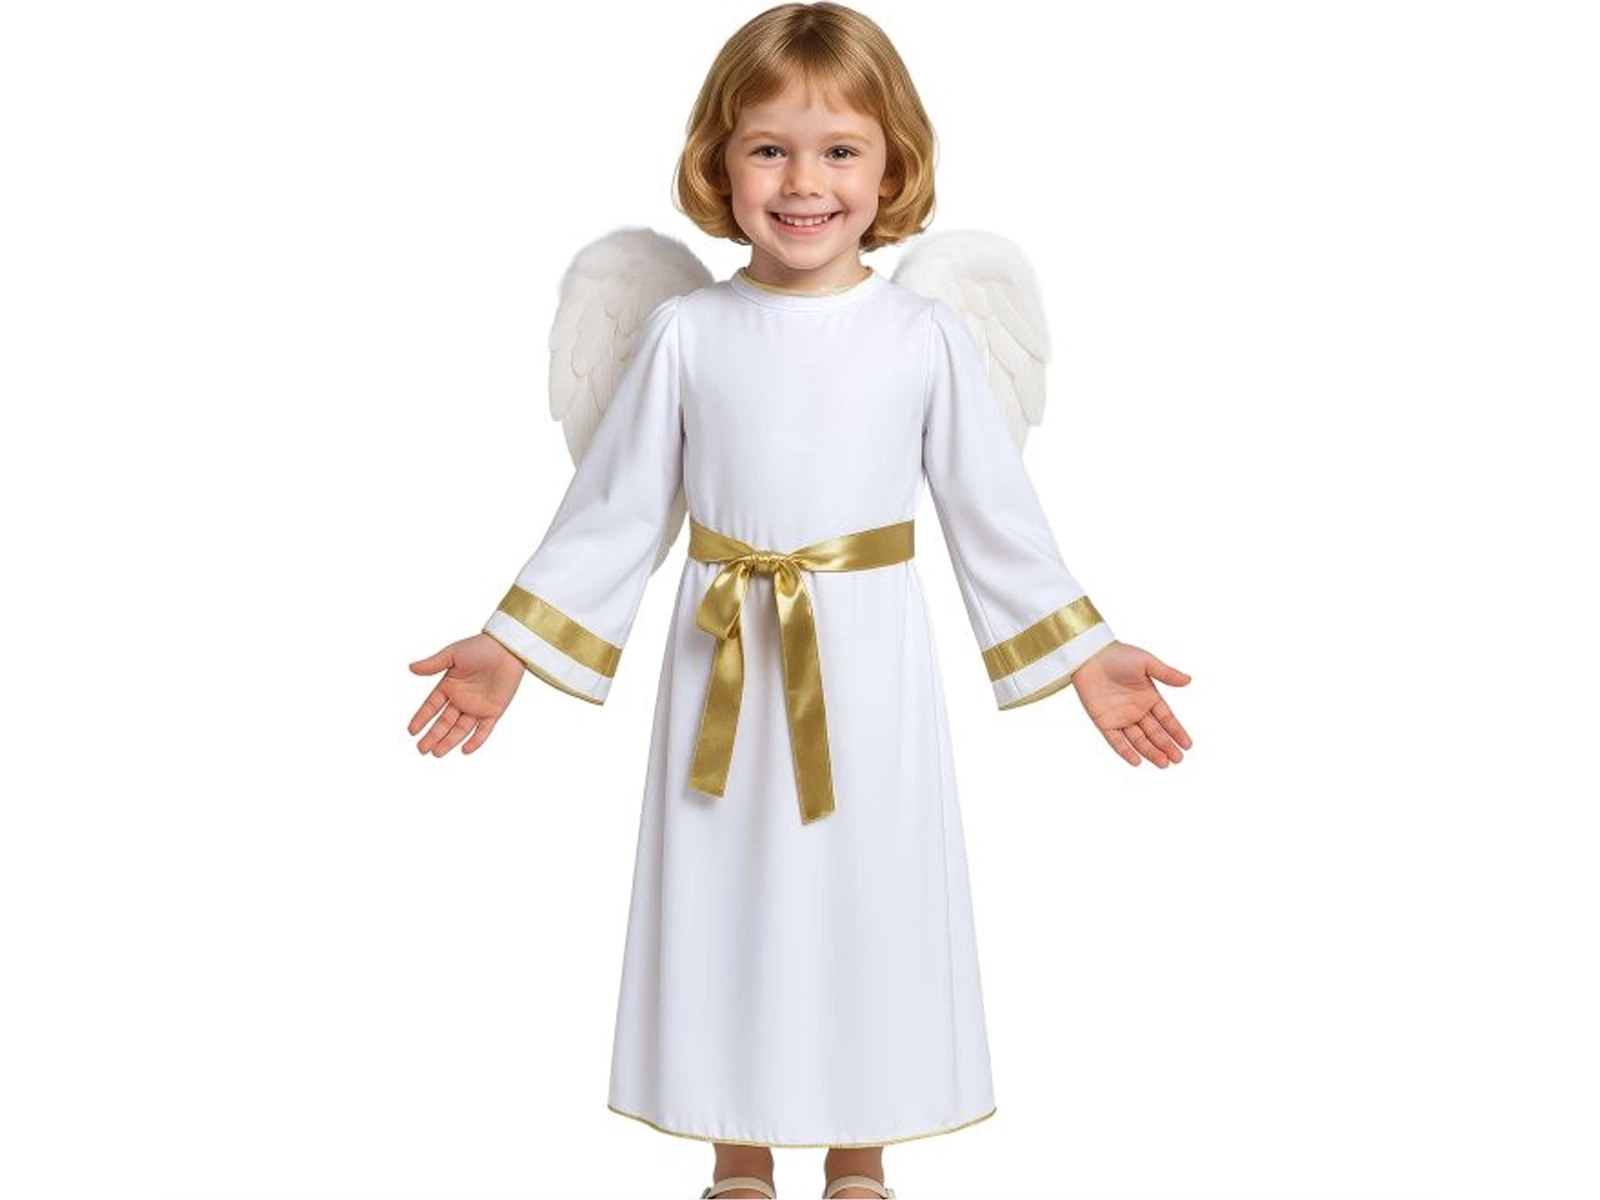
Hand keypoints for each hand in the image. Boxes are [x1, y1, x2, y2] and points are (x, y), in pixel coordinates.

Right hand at [407, 634, 525, 755]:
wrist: (508, 648)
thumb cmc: (480, 647)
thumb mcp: (453, 654)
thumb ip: (433, 664)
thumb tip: (410, 668)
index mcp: (449, 686)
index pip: (431, 706)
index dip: (421, 718)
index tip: (411, 731)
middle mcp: (461, 699)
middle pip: (444, 722)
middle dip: (433, 736)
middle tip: (421, 749)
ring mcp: (477, 706)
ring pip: (460, 729)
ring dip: (449, 741)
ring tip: (437, 753)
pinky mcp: (493, 711)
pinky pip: (484, 730)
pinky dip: (476, 741)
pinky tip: (465, 750)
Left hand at [1070, 640, 1192, 766]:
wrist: (1089, 656)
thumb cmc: (1118, 655)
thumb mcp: (1146, 662)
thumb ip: (1166, 674)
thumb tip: (1189, 680)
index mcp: (1149, 697)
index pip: (1166, 719)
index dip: (1177, 732)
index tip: (1188, 746)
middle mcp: (1136, 710)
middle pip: (1154, 733)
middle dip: (1166, 746)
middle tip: (1178, 760)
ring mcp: (1120, 717)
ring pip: (1138, 740)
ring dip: (1150, 752)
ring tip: (1164, 764)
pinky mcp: (1104, 722)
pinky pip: (1116, 740)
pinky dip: (1126, 751)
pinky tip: (1137, 761)